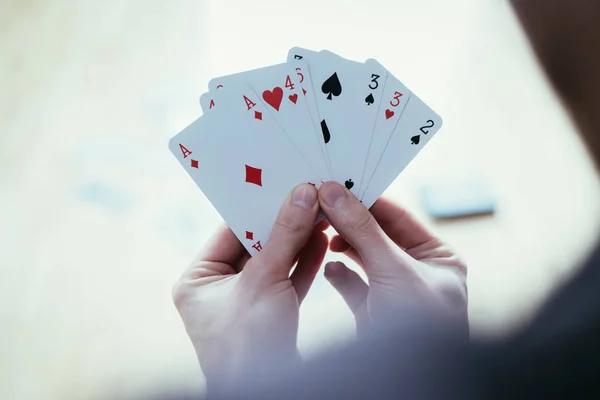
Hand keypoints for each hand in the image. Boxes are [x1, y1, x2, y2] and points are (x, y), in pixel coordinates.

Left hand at [172, 184, 327, 388]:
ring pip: (273, 262)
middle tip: (305, 195)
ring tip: (319, 214)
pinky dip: (303, 264)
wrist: (270, 398)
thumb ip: (284, 236)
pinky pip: (285, 281)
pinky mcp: (266, 314)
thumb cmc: (248, 346)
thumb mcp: (264, 281)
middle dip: (282, 223)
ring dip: (297, 241)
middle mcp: (216, 290)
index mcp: (197, 281)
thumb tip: (302, 195)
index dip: (257, 206)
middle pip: (254, 244)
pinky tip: (321, 243)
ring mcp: (242, 303)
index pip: (229, 230)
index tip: (282, 183)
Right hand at [319, 182, 467, 337]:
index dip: (368, 199)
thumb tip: (336, 193)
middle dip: (350, 222)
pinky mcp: (375, 313)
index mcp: (439, 259)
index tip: (338, 184)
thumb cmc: (421, 330)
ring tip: (319, 232)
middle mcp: (419, 273)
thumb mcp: (394, 271)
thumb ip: (363, 230)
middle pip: (378, 236)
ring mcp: (396, 294)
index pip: (399, 217)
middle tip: (321, 203)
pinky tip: (327, 268)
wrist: (408, 386)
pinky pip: (354, 286)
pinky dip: (339, 276)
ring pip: (363, 259)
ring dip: (342, 247)